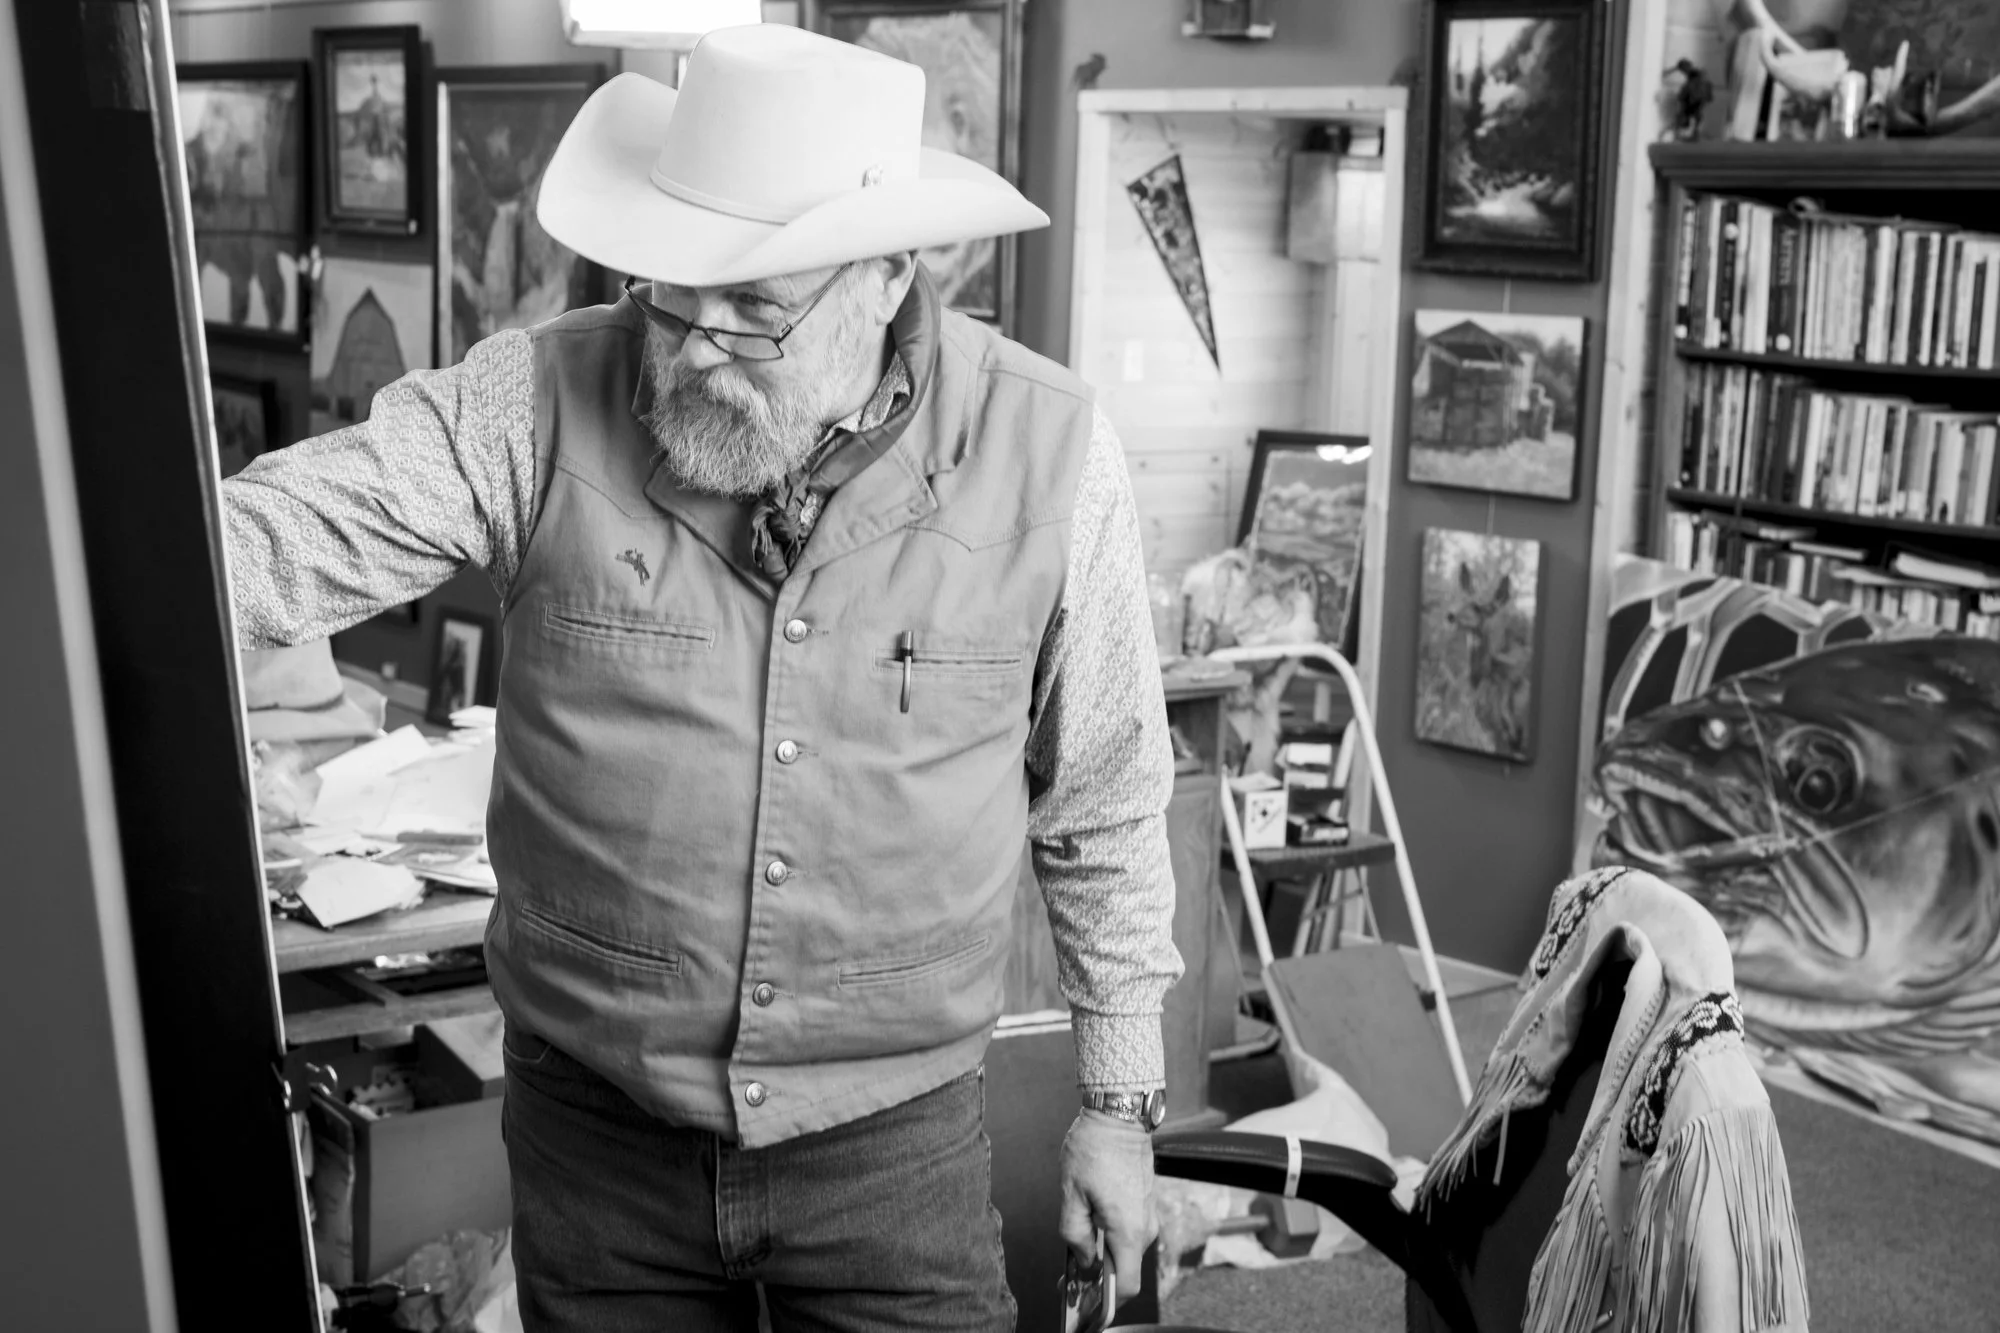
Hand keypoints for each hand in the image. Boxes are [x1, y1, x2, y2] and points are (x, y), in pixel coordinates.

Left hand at [1058, 1108, 1157, 1302]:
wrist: (1120, 1116)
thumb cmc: (1095, 1148)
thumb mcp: (1071, 1194)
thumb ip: (1074, 1234)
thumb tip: (1084, 1260)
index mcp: (1127, 1230)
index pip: (1125, 1286)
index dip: (1104, 1301)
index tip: (1082, 1300)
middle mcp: (1144, 1227)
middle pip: (1124, 1270)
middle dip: (1097, 1279)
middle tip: (1068, 1277)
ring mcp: (1148, 1215)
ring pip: (1125, 1251)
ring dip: (1102, 1257)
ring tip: (1076, 1246)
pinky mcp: (1145, 1204)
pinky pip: (1129, 1233)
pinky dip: (1111, 1239)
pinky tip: (1090, 1226)